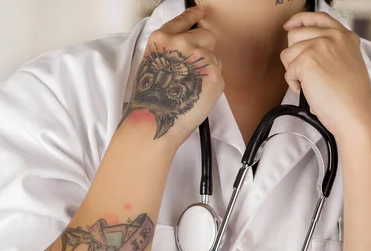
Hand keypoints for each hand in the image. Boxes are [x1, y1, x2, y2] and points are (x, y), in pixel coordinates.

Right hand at [120, 6, 222, 146]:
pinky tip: (198, 94)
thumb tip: (187, 54)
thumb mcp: (152, 65)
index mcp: (163, 39)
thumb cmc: (151, 99)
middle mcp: (182, 43)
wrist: (156, 119)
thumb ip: (170, 52)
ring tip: (192, 87)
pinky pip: (219, 74)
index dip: (193, 16)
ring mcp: (200, 57)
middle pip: (207, 36)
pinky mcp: (214, 74)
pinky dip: (212, 84)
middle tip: (193, 71)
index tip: (201, 10)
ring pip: (214, 57)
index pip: (183, 21)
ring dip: (208, 69)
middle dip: (204, 50)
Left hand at [281, 12, 370, 139]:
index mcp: (345, 36)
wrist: (356, 113)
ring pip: (287, 53)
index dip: (299, 21)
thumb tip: (304, 48)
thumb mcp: (347, 63)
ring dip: (294, 71)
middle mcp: (332, 36)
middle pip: (295, 35)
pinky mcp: (307, 60)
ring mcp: (319, 46)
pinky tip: (310, 91)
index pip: (318, 18)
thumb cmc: (352, 97)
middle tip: (306, 73)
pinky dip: (294, 85)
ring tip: (311, 84)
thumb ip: (330, 50)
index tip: (289, 25)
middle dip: (294, 56)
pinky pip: (288, 71)